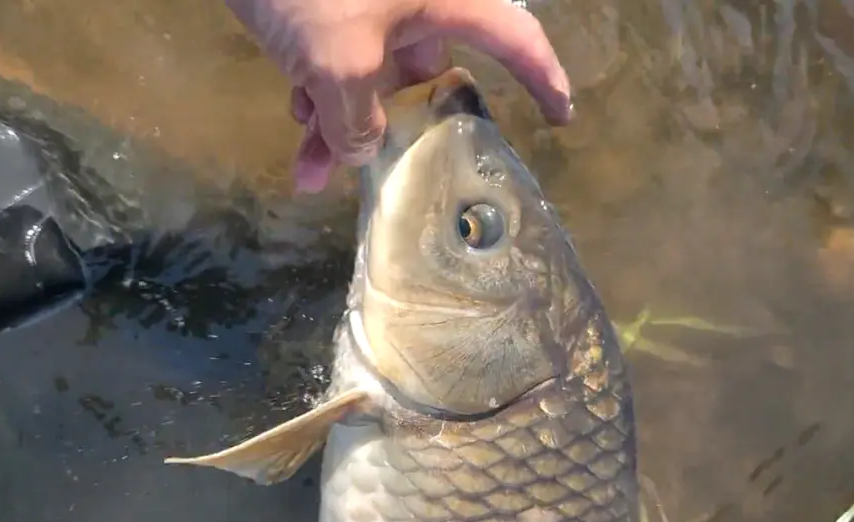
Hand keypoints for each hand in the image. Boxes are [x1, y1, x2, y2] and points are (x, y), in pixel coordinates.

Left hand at [227, 0, 571, 192]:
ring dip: (340, 122)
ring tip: (307, 168)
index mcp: (444, 1)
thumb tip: (359, 153)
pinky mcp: (328, 8)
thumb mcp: (337, 63)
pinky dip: (318, 93)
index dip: (544, 78)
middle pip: (424, 76)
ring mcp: (371, 5)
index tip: (561, 117)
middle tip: (368, 172)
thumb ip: (357, 122)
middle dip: (392, 128)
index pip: (514, 38)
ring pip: (371, 76)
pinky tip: (293, 122)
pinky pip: (338, 59)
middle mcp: (416, 5)